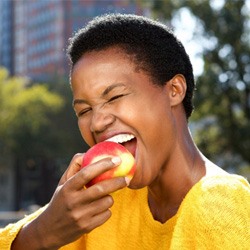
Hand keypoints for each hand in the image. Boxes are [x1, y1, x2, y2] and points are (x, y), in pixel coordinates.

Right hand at [12, 154, 127, 248]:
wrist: (50, 230)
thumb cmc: (60, 200)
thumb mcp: (63, 183)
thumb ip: (74, 166)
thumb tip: (88, 153)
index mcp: (67, 188)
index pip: (86, 173)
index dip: (103, 165)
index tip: (117, 160)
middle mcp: (73, 202)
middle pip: (101, 189)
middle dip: (117, 182)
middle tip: (126, 177)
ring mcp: (80, 216)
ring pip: (106, 202)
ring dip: (110, 197)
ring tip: (104, 196)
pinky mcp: (87, 227)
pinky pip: (106, 214)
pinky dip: (107, 209)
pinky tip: (98, 209)